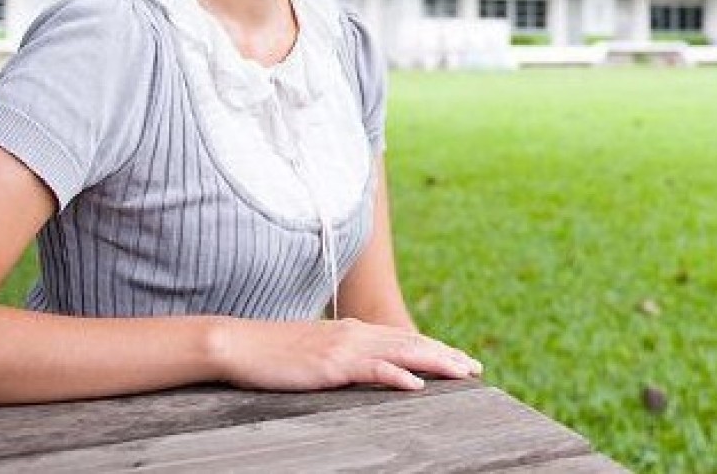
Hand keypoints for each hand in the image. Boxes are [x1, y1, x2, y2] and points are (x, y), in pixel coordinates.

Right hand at [207, 317, 481, 392]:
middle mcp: (355, 334)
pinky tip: (416, 384)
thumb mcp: (316, 352)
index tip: (460, 361)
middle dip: (446, 356)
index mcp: (353, 331)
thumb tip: (362, 368)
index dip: (435, 349)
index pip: (403, 339)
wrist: (240, 344)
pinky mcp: (331, 364)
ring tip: (462, 373)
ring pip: (401, 353)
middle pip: (411, 343)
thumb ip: (342, 356)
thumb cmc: (273, 354)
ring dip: (435, 362)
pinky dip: (397, 374)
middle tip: (475, 369)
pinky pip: (371, 368)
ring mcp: (345, 347)